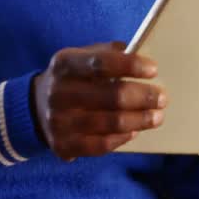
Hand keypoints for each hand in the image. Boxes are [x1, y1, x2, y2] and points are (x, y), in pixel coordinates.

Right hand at [30, 42, 166, 160]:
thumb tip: (142, 53)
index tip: (153, 70)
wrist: (36, 107)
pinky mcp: (63, 145)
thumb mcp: (83, 57)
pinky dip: (122, 138)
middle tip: (162, 98)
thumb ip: (109, 54)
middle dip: (143, 97)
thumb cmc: (74, 78)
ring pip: (110, 123)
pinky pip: (101, 145)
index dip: (130, 65)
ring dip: (139, 120)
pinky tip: (134, 131)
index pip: (101, 63)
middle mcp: (59, 93)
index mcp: (65, 64)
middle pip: (111, 96)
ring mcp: (59, 121)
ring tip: (156, 116)